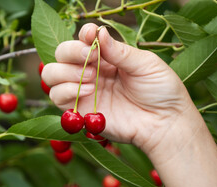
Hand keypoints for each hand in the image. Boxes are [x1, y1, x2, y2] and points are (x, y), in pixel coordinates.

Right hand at [42, 23, 194, 151]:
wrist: (165, 123)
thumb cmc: (162, 91)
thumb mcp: (146, 64)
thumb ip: (120, 51)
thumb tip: (98, 32)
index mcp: (107, 57)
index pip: (82, 40)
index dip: (82, 35)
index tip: (91, 36)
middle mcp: (91, 72)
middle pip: (61, 54)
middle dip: (71, 52)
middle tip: (92, 58)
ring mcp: (84, 91)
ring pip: (51, 74)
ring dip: (66, 72)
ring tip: (92, 78)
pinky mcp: (81, 111)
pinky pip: (56, 97)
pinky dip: (66, 90)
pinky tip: (88, 91)